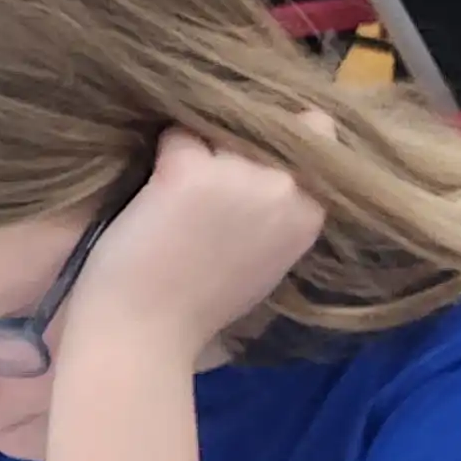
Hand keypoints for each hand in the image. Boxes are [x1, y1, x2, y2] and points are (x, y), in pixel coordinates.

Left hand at [54, 124, 324, 374]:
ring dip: (194, 149)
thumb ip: (277, 212)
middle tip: (200, 186)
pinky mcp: (189, 173)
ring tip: (170, 200)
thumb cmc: (194, 307)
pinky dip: (158, 157)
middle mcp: (285, 187)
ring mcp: (240, 177)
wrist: (143, 336)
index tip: (247, 161)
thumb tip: (271, 166)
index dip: (278, 140)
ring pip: (216, 128)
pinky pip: (174, 136)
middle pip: (264, 125)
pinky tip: (149, 199)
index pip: (316, 134)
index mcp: (311, 213)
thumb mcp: (263, 258)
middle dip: (233, 142)